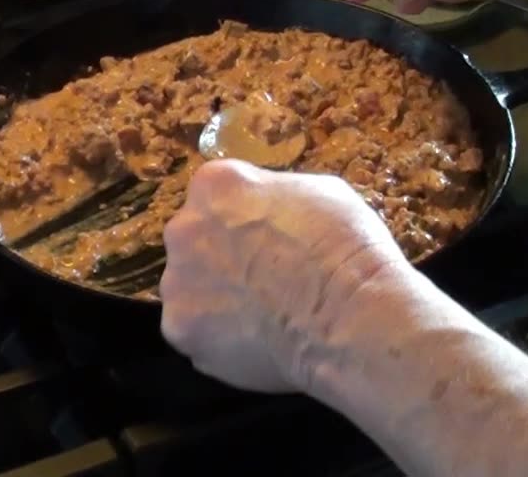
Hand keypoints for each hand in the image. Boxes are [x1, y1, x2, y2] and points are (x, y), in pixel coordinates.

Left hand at [160, 160, 405, 392]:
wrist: (349, 318)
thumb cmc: (345, 249)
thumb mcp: (318, 192)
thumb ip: (274, 197)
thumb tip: (268, 212)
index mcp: (215, 185)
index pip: (218, 196)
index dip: (246, 219)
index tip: (268, 238)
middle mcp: (184, 229)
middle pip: (196, 242)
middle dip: (223, 258)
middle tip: (264, 279)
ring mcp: (177, 283)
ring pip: (191, 290)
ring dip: (217, 300)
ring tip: (262, 316)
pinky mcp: (182, 330)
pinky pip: (198, 332)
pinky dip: (220, 339)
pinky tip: (256, 341)